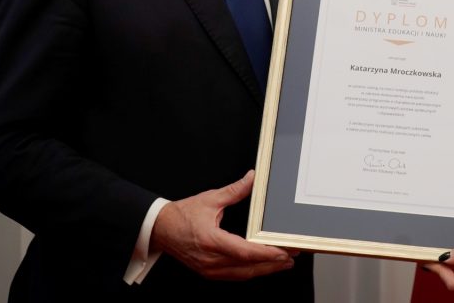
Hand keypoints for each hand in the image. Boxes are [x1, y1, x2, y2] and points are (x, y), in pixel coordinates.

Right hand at [149, 170, 294, 279]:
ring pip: (243, 274)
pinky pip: (234, 275)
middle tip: (293, 255)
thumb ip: (235, 191)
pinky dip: (251, 271)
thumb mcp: (210, 199)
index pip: (245, 252)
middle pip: (248, 267)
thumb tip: (252, 178)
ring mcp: (209, 269)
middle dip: (273, 263)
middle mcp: (211, 259)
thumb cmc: (182, 215)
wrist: (160, 229)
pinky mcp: (208, 272)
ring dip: (265, 270)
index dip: (267, 254)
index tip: (284, 251)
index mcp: (212, 241)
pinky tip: (262, 266)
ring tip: (284, 262)